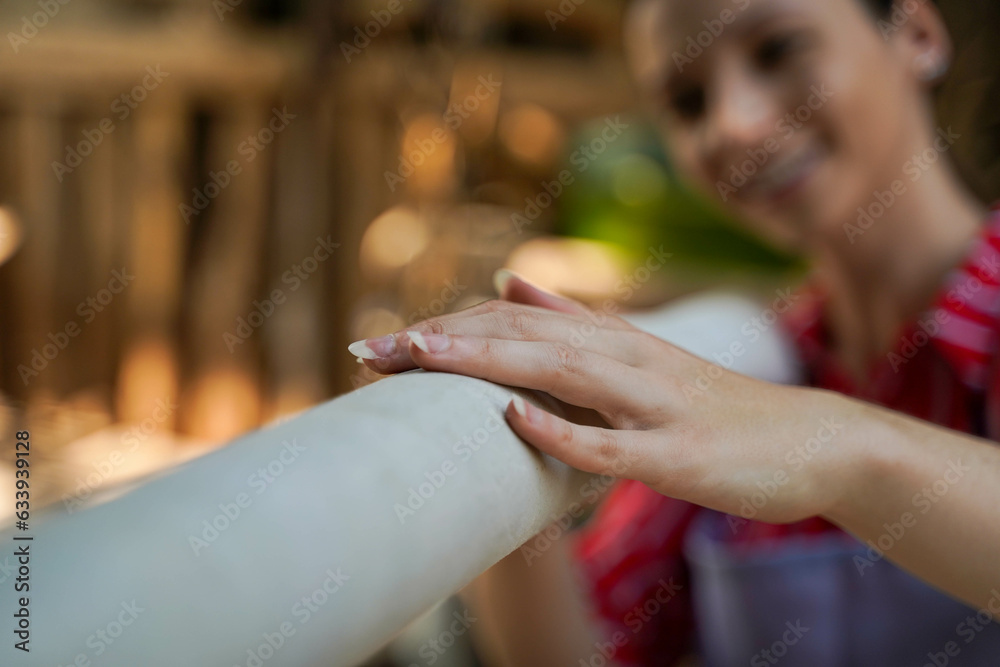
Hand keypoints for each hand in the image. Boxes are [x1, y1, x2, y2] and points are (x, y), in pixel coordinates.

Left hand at [349, 270, 859, 524]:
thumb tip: (509, 279)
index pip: (517, 323)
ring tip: (422, 356)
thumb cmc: (718, 406)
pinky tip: (515, 420)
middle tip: (374, 349)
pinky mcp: (678, 453)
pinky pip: (613, 445)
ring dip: (488, 362)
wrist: (814, 441)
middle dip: (447, 342)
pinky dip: (562, 432)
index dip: (452, 328)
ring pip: (562, 373)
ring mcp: (654, 404)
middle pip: (525, 339)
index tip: (389, 342)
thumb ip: (574, 318)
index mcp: (614, 341)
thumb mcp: (641, 353)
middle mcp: (628, 360)